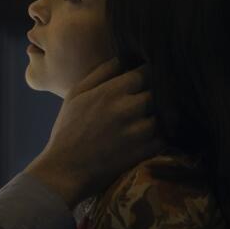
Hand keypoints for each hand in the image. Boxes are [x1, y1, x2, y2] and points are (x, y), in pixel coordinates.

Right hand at [24, 58, 160, 205]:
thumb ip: (100, 74)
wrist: (65, 169)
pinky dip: (160, 136)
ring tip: (151, 117)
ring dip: (160, 115)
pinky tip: (148, 136)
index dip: (149, 74)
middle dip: (158, 93)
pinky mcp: (143, 151)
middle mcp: (127, 109)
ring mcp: (137, 131)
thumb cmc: (68, 130)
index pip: (146, 72)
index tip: (147, 77)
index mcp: (110, 92)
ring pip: (164, 115)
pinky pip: (164, 137)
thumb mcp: (75, 95)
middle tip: (152, 97)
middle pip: (159, 92)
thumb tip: (122, 59)